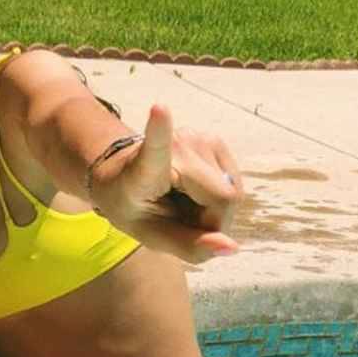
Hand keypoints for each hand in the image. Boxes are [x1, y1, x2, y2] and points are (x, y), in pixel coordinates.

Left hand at [97, 105, 242, 263]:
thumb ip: (188, 246)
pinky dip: (219, 199)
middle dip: (212, 223)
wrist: (124, 174)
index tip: (159, 109)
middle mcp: (175, 146)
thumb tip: (232, 247)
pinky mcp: (215, 140)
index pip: (155, 148)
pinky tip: (195, 195)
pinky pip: (233, 184)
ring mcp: (198, 138)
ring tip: (183, 205)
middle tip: (182, 222)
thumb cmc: (133, 206)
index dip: (159, 130)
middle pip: (223, 198)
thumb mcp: (150, 236)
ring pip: (232, 193)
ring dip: (214, 211)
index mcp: (145, 167)